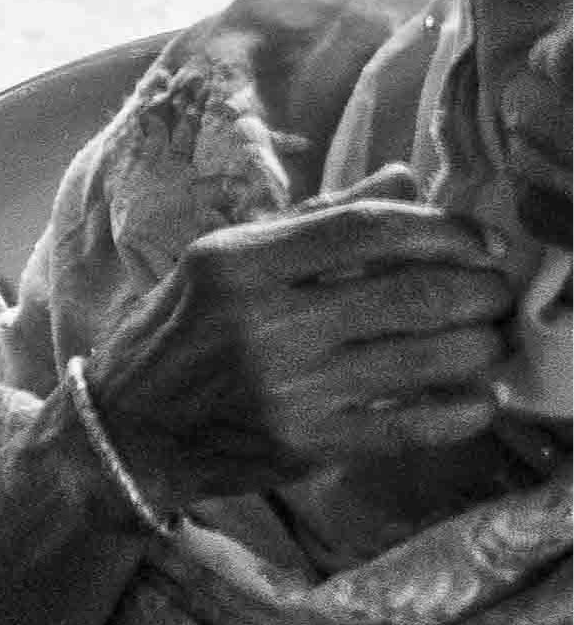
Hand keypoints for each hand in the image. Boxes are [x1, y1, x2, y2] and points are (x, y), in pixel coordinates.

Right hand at [78, 178, 518, 509]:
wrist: (124, 431)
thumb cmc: (177, 335)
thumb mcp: (224, 262)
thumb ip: (316, 220)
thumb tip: (404, 180)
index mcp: (236, 262)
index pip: (365, 229)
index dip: (441, 230)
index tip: (482, 242)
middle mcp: (262, 321)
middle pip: (409, 292)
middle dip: (477, 290)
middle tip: (499, 293)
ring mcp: (287, 387)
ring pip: (422, 357)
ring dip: (479, 347)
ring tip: (493, 340)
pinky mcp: (306, 444)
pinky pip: (411, 425)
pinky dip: (461, 411)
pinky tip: (480, 400)